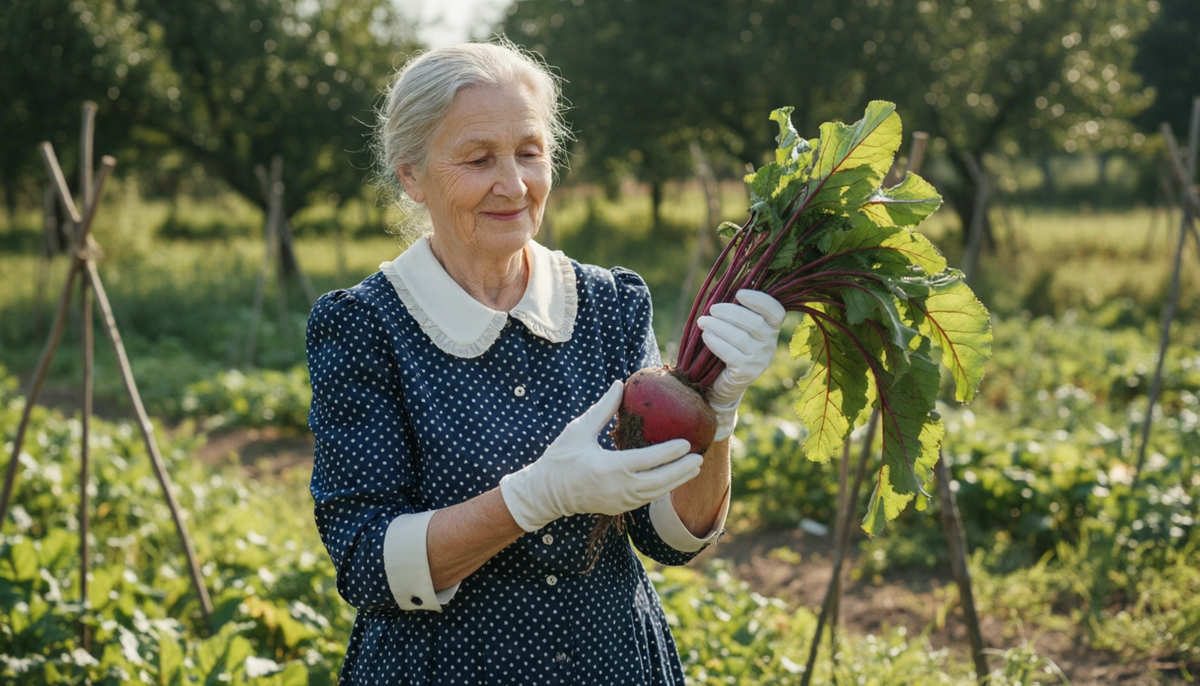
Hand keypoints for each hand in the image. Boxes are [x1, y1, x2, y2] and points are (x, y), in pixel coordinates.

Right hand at [499, 381, 703, 531]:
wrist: (545, 493)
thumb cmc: (560, 458)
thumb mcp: (579, 430)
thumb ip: (603, 409)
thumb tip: (619, 385)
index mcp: (609, 468)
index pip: (648, 460)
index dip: (669, 452)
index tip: (686, 443)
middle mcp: (618, 488)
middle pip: (659, 481)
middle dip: (681, 470)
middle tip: (699, 457)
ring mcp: (620, 501)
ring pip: (656, 493)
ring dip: (676, 481)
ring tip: (693, 469)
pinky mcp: (618, 508)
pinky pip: (647, 499)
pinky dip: (662, 489)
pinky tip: (673, 480)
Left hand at [697, 289, 785, 439]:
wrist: (723, 381)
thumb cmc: (727, 345)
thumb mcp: (734, 326)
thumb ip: (735, 308)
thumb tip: (722, 283)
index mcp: (771, 328)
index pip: (775, 311)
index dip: (760, 300)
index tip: (739, 293)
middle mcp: (770, 344)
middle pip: (754, 322)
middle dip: (730, 312)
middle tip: (712, 309)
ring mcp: (760, 360)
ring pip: (741, 337)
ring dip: (718, 326)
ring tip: (703, 321)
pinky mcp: (747, 373)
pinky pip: (731, 354)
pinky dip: (716, 342)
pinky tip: (706, 336)